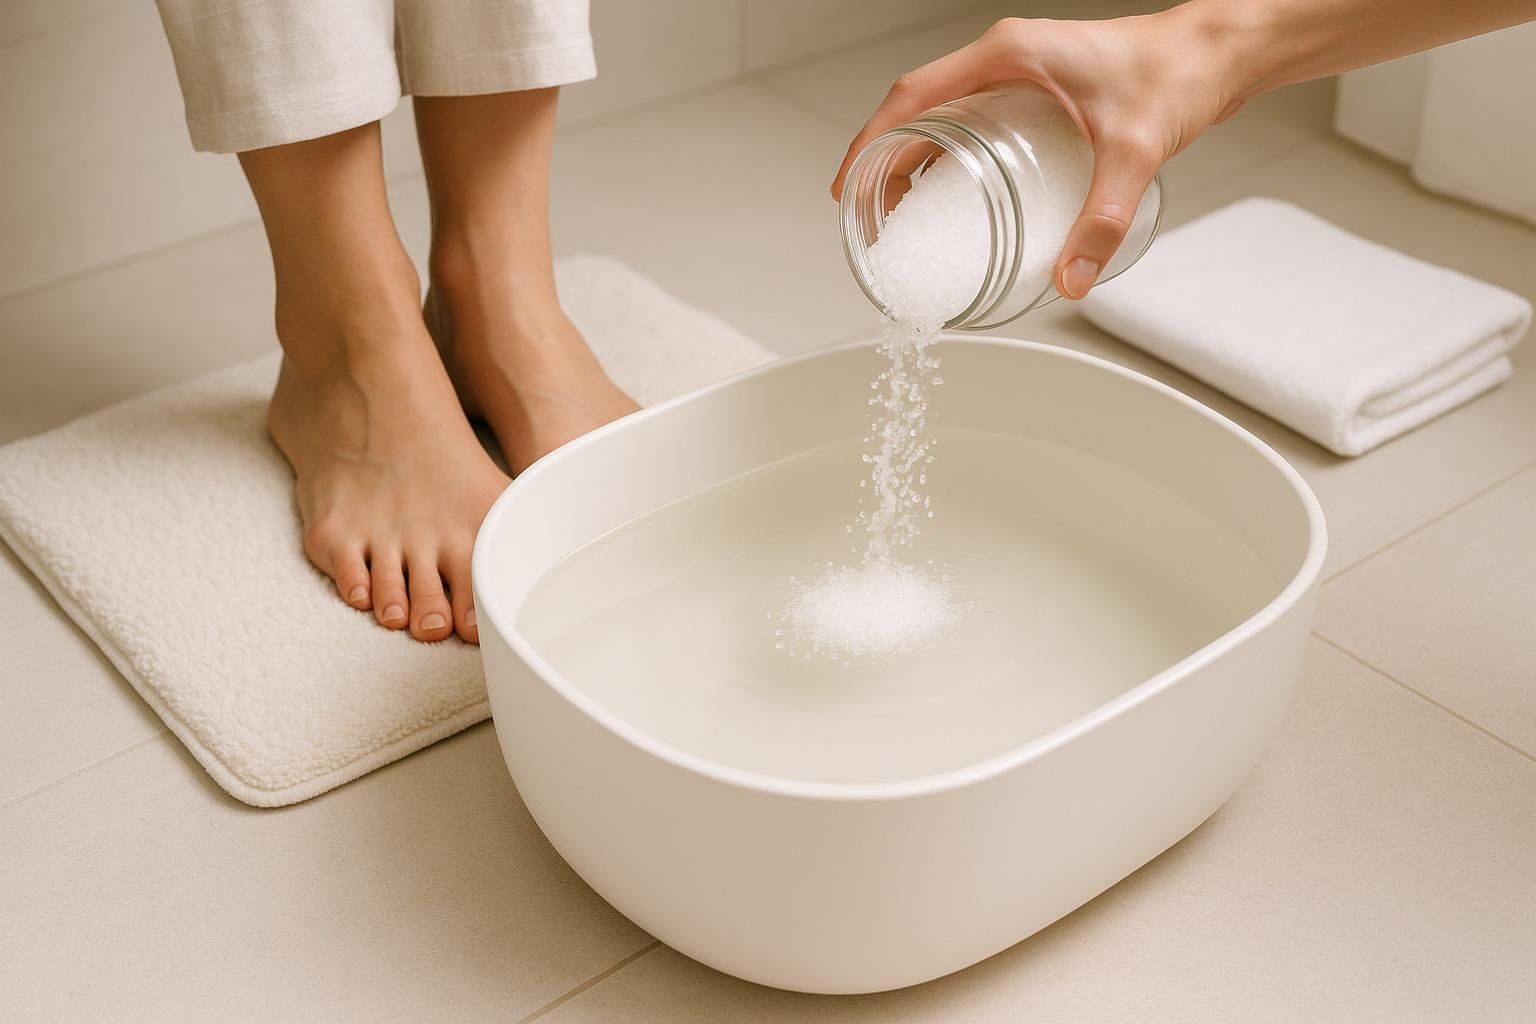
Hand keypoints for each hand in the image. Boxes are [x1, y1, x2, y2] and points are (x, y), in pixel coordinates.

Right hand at [830, 10, 1247, 298]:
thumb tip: (1072, 281)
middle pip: (916, 109)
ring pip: (941, 115)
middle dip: (884, 163)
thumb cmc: (1178, 74)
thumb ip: (1102, 219)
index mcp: (1007, 55)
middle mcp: (1004, 60)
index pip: (912, 96)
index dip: (871, 143)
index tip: (849, 188)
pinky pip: (971, 121)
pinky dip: (948, 156)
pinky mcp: (1037, 92)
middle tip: (870, 218)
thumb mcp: (1135, 150)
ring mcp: (1019, 74)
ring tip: (900, 215)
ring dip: (912, 161)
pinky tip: (953, 197)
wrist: (1219, 51)